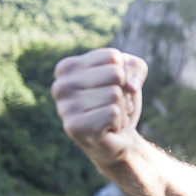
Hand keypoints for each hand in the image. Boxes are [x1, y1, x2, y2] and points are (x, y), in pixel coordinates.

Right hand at [51, 48, 148, 167]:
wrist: (118, 138)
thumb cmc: (119, 102)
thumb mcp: (131, 75)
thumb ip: (135, 67)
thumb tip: (130, 86)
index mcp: (67, 68)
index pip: (112, 57)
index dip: (123, 73)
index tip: (111, 87)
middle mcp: (60, 86)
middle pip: (115, 74)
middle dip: (124, 91)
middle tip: (112, 104)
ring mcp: (65, 108)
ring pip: (115, 94)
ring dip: (122, 108)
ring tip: (110, 116)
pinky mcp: (75, 128)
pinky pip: (114, 113)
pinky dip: (119, 121)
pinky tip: (108, 128)